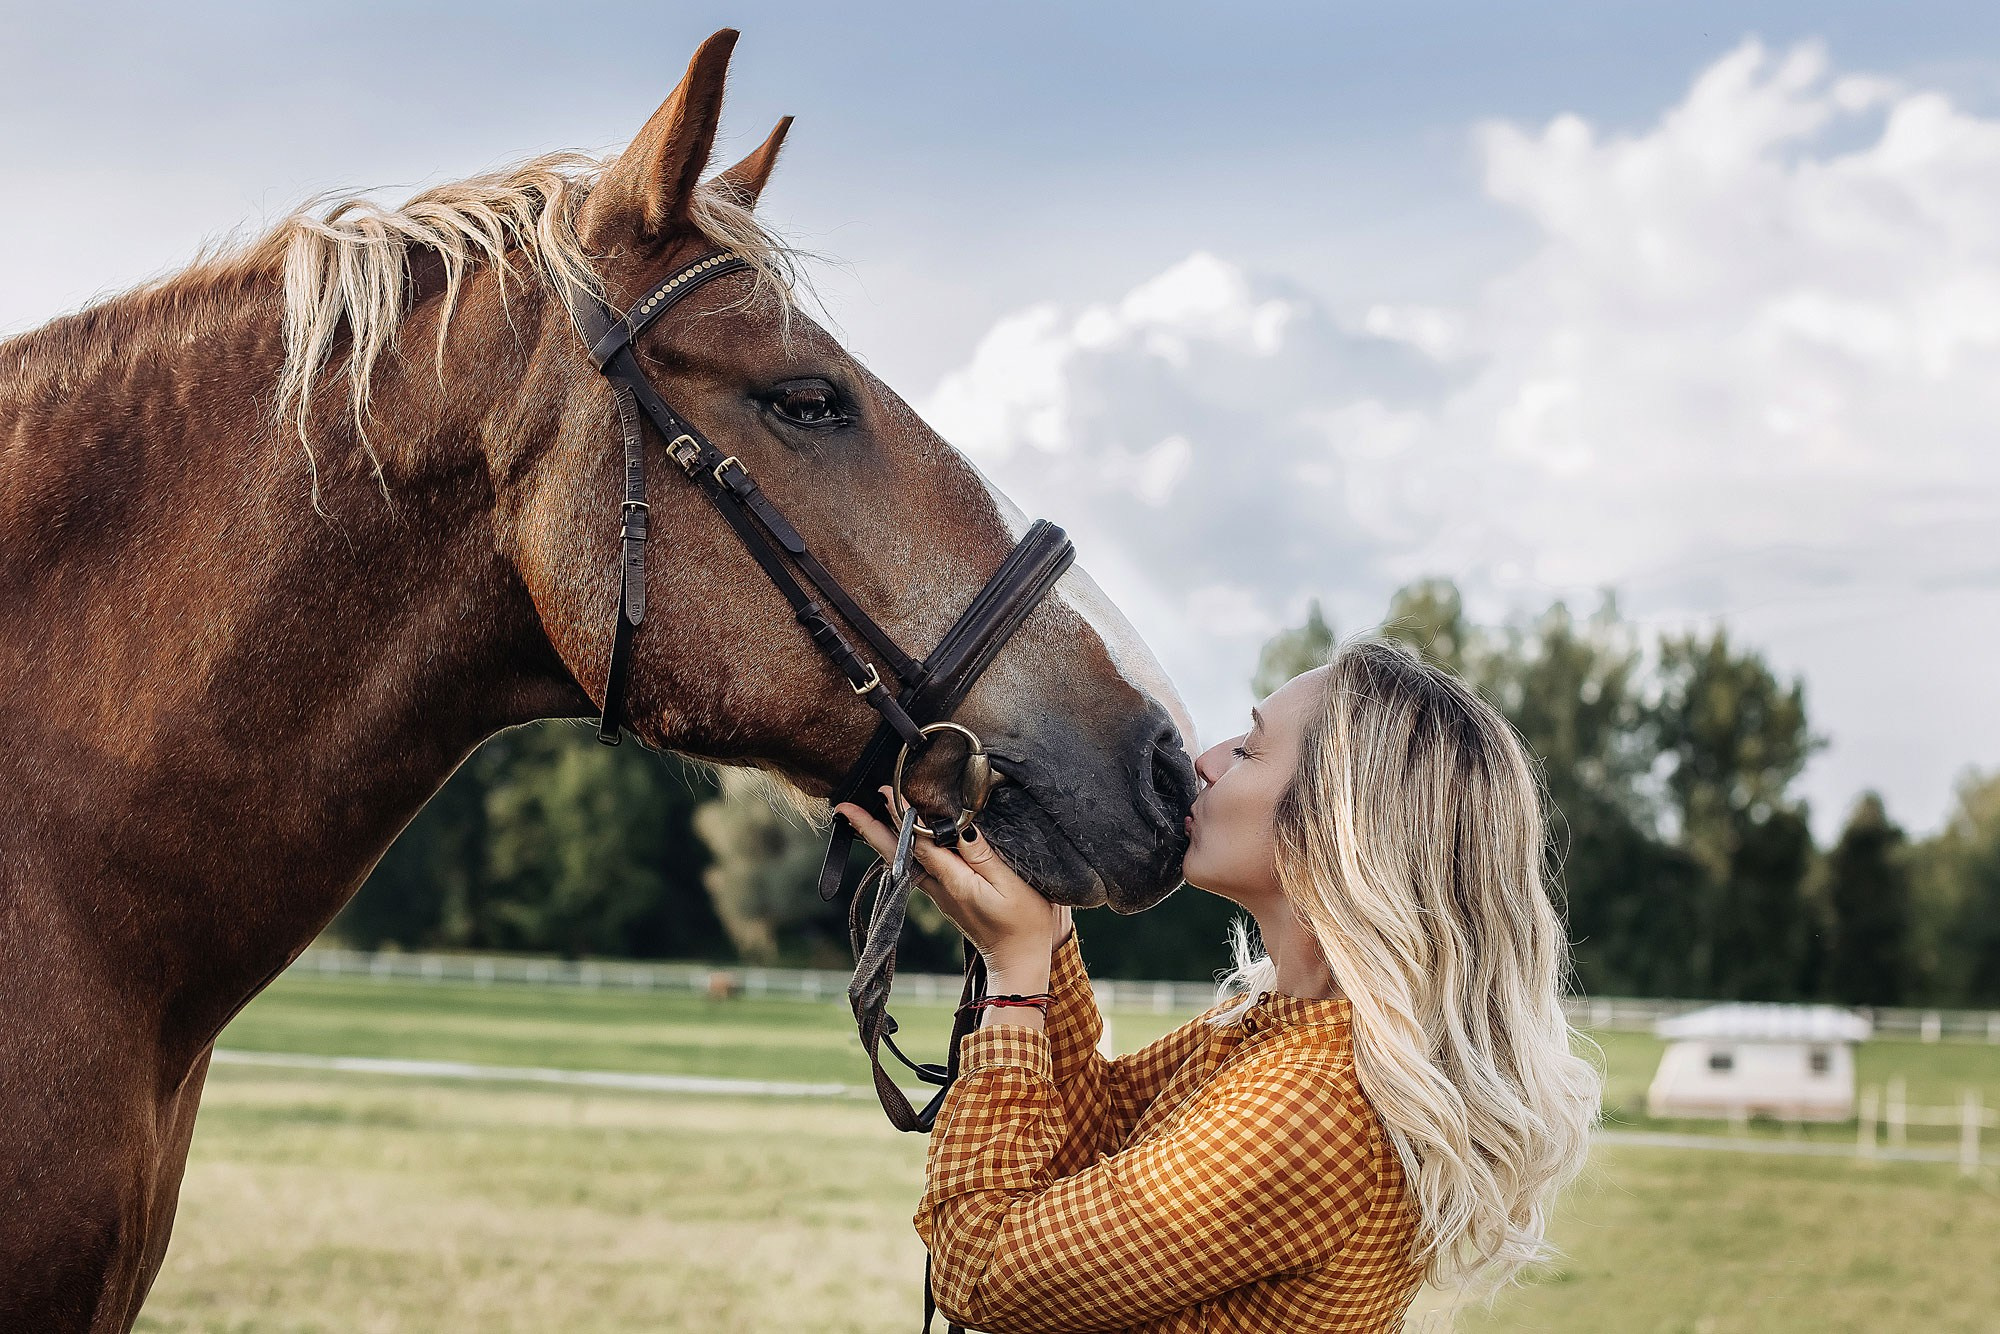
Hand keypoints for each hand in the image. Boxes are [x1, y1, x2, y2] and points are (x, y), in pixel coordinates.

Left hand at [835, 787, 1066, 984]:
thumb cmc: (1024, 924)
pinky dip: (901, 849)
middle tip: (844, 807)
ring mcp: (940, 894)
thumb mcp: (1011, 887)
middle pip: (897, 854)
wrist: (1018, 962)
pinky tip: (898, 839)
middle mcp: (940, 889)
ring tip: (861, 816)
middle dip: (870, 828)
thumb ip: (984, 857)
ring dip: (881, 837)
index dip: (902, 816)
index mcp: (954, 883)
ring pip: (902, 860)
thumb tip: (961, 828)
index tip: (885, 792)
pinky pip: (915, 867)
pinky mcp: (946, 897)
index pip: (920, 843)